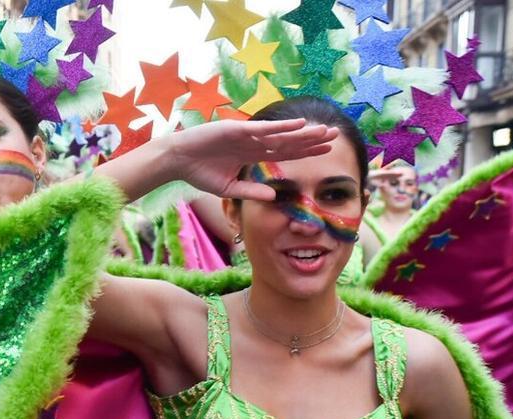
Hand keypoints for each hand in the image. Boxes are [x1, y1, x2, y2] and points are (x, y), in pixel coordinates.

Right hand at [164, 119, 337, 199]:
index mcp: (252, 154)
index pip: (285, 153)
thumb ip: (251, 192)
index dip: (305, 151)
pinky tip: (299, 126)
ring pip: (281, 134)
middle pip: (289, 141)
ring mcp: (247, 134)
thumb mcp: (229, 188)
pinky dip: (282, 128)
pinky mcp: (237, 129)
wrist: (177, 159)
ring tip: (324, 131)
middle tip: (335, 135)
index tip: (326, 150)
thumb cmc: (199, 172)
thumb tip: (274, 198)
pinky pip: (263, 129)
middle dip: (311, 139)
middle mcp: (254, 142)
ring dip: (303, 133)